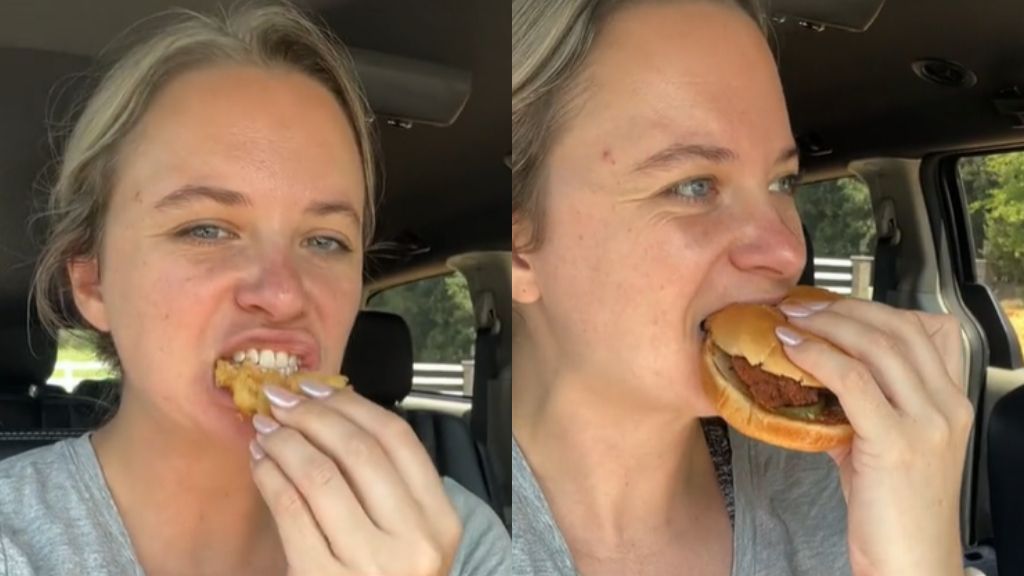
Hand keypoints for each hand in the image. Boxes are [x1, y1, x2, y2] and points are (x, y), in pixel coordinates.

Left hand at [248, 382, 461, 574]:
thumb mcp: (409, 538)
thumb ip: (387, 486)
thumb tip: (334, 413)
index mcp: (440, 522)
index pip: (399, 441)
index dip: (354, 405)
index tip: (319, 389)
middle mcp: (413, 542)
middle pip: (359, 452)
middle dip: (313, 416)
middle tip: (281, 400)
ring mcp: (369, 565)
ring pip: (321, 477)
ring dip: (285, 442)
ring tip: (265, 429)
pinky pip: (291, 512)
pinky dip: (270, 477)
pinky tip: (260, 463)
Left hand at [777, 298, 973, 575]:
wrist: (911, 563)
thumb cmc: (895, 511)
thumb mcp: (883, 446)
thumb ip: (861, 407)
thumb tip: (815, 377)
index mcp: (951, 401)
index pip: (923, 329)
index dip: (873, 308)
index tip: (832, 304)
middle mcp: (947, 406)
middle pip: (898, 328)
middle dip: (843, 307)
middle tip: (800, 304)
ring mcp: (927, 422)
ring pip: (877, 346)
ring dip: (826, 324)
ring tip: (790, 318)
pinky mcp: (897, 442)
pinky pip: (853, 380)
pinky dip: (818, 356)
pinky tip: (791, 348)